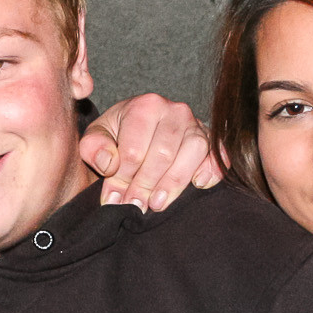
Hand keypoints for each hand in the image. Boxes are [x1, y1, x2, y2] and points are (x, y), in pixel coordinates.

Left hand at [79, 94, 223, 211]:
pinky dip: (212, 169)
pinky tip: (199, 184)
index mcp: (145, 106)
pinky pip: (218, 154)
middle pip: (162, 154)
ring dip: (174, 182)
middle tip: (135, 207)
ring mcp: (196, 124)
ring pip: (192, 153)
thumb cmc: (117, 134)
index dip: (122, 179)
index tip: (114, 199)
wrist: (140, 126)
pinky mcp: (212, 139)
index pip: (134, 150)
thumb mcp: (96, 137)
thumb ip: (94, 148)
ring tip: (158, 203)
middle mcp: (175, 110)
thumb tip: (110, 165)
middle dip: (146, 185)